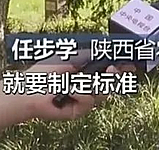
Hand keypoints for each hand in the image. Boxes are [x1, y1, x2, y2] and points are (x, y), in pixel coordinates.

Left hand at [20, 54, 137, 121]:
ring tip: (80, 81)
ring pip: (103, 92)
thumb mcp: (69, 56)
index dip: (120, 67)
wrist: (29, 90)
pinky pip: (89, 100)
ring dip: (93, 84)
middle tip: (112, 68)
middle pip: (111, 82)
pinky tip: (68, 91)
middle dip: (115, 74)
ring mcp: (84, 98)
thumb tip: (107, 48)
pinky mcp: (79, 110)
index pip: (107, 69)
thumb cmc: (44, 72)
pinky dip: (79, 93)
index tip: (130, 63)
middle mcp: (87, 85)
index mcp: (85, 71)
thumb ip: (90, 53)